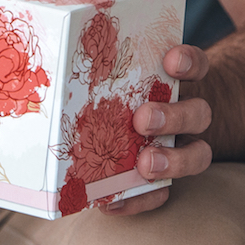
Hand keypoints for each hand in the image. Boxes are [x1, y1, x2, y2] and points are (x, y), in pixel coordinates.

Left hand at [105, 44, 213, 215]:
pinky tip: (113, 202)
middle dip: (174, 116)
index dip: (189, 62)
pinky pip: (164, 195)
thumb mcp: (103, 79)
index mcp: (172, 84)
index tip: (171, 62)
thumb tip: (45, 42)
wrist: (116, 138)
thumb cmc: (106, 96)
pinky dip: (140, 200)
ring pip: (199, 154)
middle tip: (143, 120)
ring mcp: (180, 149)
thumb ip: (90, 67)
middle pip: (199, 113)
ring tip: (144, 165)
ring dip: (174, 160)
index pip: (195, 67)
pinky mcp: (164, 182)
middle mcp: (184, 115)